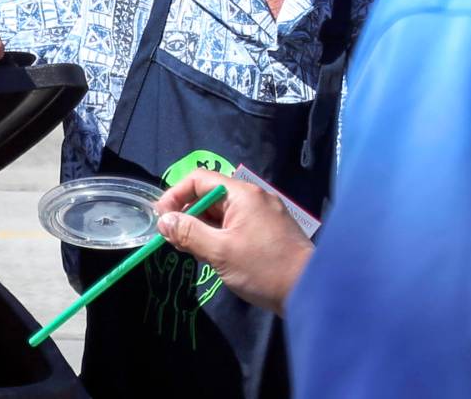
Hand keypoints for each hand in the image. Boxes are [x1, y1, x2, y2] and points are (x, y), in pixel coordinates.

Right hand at [155, 169, 313, 315]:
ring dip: (202, 228)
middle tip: (173, 241)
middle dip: (188, 215)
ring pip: (222, 213)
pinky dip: (219, 236)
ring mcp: (262, 214)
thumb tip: (164, 221)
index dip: (175, 195)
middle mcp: (253, 197)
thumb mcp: (220, 252)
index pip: (200, 180)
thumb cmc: (263, 268)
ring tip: (190, 251)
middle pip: (210, 196)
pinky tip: (213, 256)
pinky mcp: (267, 231)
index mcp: (242, 194)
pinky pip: (235, 225)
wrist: (310, 290)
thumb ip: (189, 233)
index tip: (161, 219)